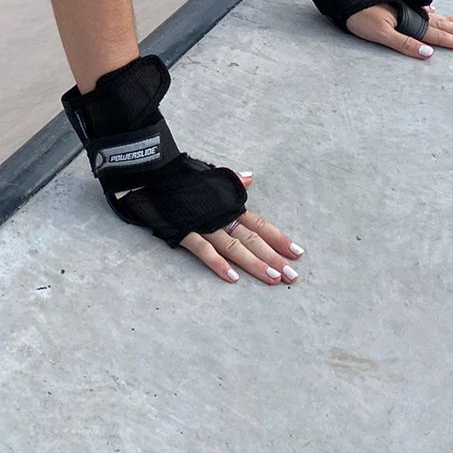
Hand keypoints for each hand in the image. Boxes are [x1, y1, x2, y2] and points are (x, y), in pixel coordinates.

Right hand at [182, 176, 301, 285]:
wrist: (154, 174)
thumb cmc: (184, 178)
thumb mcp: (211, 178)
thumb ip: (232, 183)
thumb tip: (249, 177)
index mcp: (230, 206)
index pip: (260, 225)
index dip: (279, 239)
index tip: (298, 253)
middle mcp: (221, 216)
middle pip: (253, 240)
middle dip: (274, 258)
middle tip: (292, 276)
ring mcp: (204, 224)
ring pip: (234, 247)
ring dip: (254, 263)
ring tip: (273, 278)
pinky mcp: (185, 230)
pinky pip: (203, 250)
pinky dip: (218, 263)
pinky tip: (233, 278)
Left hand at [343, 2, 452, 58]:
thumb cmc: (360, 15)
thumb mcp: (380, 33)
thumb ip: (404, 43)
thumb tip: (428, 54)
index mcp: (411, 22)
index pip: (438, 35)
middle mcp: (413, 12)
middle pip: (441, 23)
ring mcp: (407, 6)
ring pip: (435, 15)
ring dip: (450, 20)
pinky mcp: (399, 1)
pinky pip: (423, 8)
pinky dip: (432, 12)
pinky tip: (434, 10)